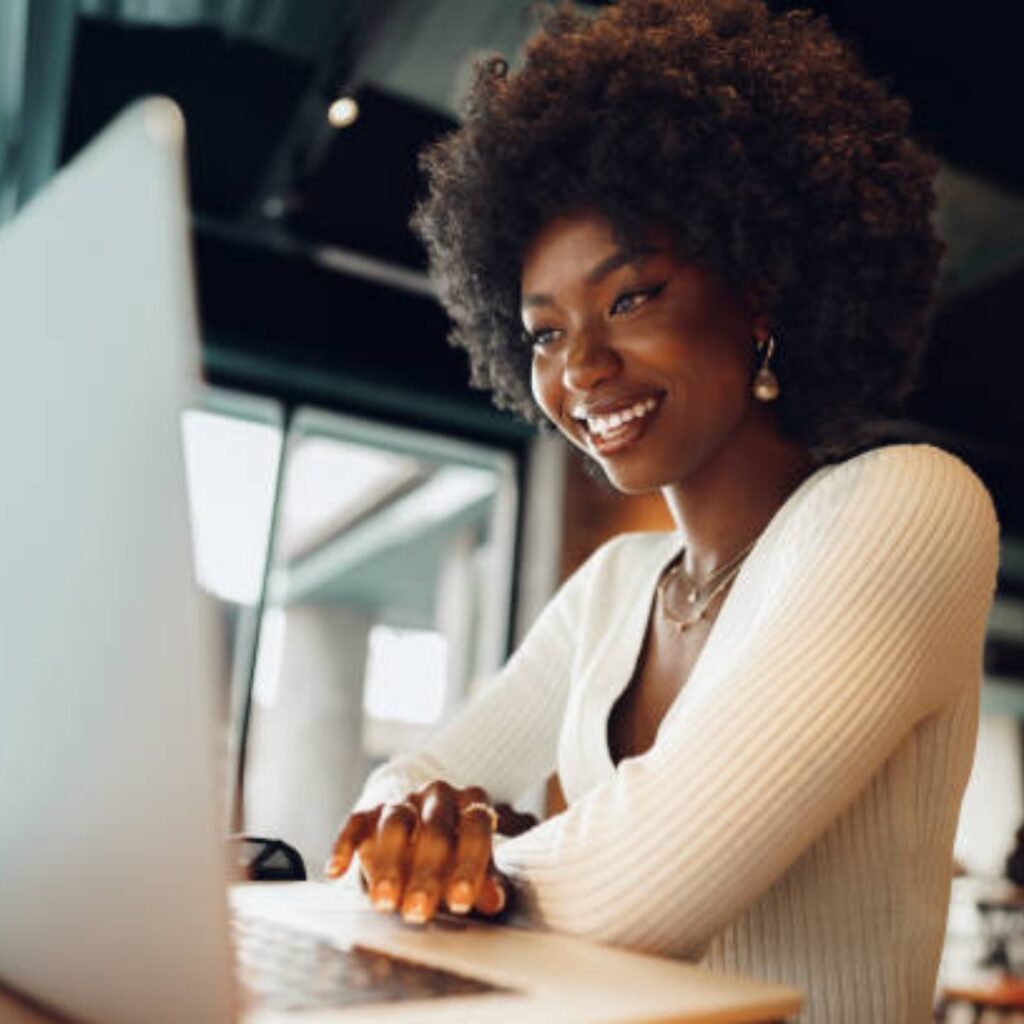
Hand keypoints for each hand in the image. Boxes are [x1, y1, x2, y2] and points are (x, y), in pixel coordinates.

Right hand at [324, 781, 537, 924]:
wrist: (418, 830)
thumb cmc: (454, 858)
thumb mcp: (472, 870)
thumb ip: (485, 883)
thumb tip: (495, 900)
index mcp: (470, 804)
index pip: (476, 825)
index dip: (470, 863)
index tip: (460, 901)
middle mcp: (438, 795)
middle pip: (435, 826)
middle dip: (427, 872)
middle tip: (418, 911)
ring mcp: (403, 801)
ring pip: (395, 820)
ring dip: (389, 863)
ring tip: (384, 903)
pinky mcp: (370, 811)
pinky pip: (356, 821)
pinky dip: (345, 845)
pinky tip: (336, 871)